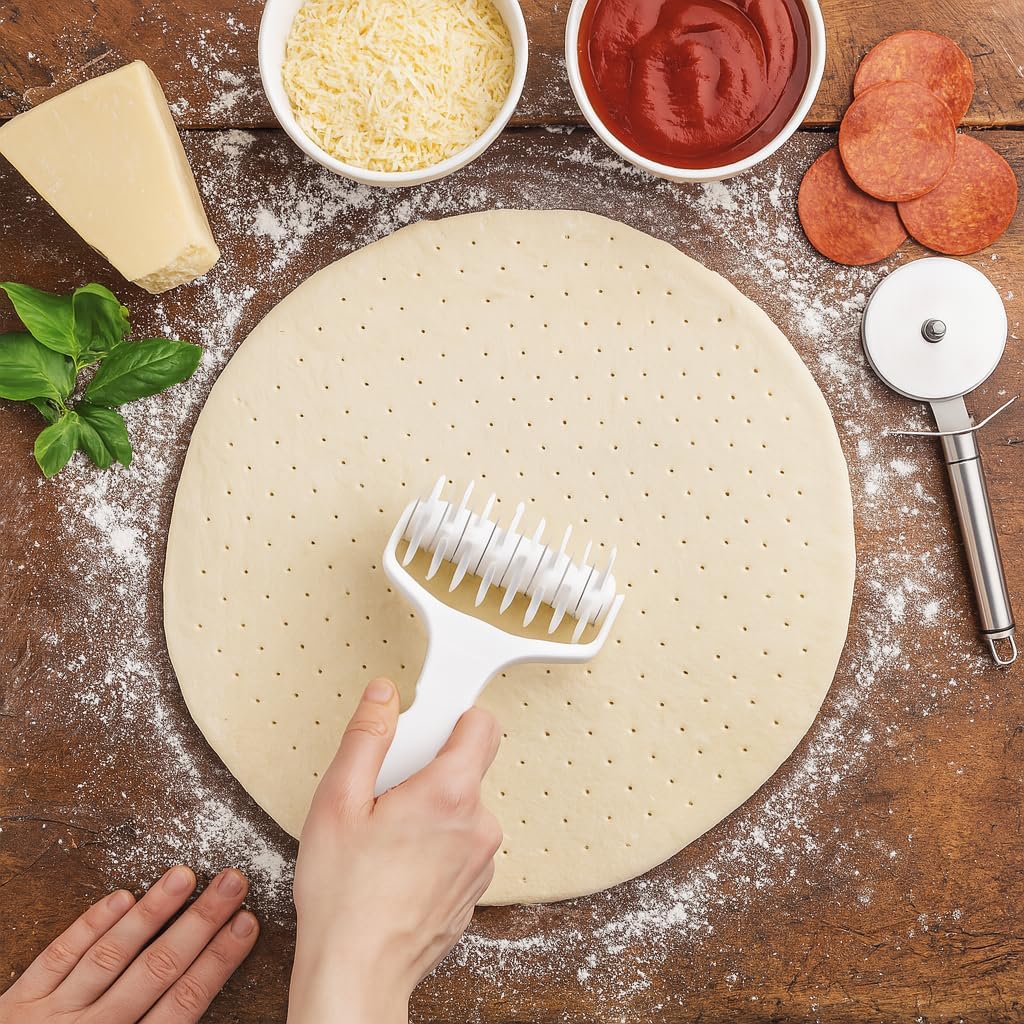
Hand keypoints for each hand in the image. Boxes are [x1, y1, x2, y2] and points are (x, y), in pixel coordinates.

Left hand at [0, 866, 258, 1023]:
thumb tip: (191, 1004)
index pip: (182, 1005)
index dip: (217, 962)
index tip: (246, 925)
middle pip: (156, 971)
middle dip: (199, 923)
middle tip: (232, 882)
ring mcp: (51, 1019)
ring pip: (109, 957)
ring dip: (150, 913)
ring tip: (183, 875)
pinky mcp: (15, 1007)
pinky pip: (55, 960)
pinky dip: (87, 927)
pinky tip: (119, 898)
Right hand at [287, 678, 502, 1023]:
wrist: (356, 975)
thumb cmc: (343, 896)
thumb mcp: (337, 800)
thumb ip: (367, 737)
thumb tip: (384, 695)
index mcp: (450, 794)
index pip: (482, 725)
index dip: (453, 717)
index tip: (426, 726)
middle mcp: (479, 825)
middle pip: (468, 768)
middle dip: (429, 771)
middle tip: (384, 797)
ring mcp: (482, 862)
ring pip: (463, 810)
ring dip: (433, 812)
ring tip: (387, 838)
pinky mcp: (475, 890)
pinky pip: (462, 846)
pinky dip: (438, 845)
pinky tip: (399, 866)